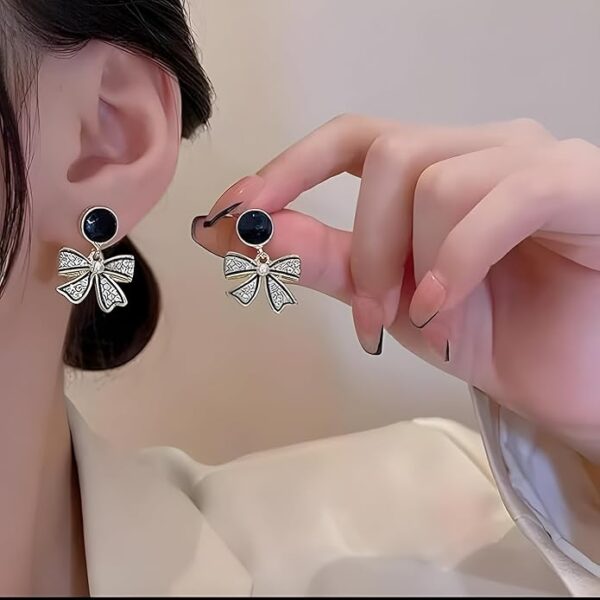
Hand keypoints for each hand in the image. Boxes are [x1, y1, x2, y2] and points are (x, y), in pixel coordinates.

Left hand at [193, 115, 599, 449]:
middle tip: (369, 314)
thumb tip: (238, 229)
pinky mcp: (577, 184)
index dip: (291, 168)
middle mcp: (483, 148)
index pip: (354, 138)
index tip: (238, 212)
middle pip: (391, 154)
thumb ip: (322, 258)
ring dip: (413, 263)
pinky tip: (442, 307)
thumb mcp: (387, 297)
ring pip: (437, 179)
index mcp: (436, 167)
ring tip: (426, 321)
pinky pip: (501, 198)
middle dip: (366, 244)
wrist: (565, 381)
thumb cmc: (484, 332)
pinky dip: (456, 258)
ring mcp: (533, 159)